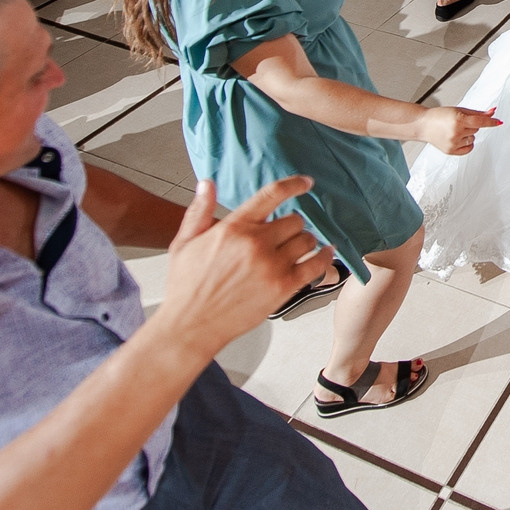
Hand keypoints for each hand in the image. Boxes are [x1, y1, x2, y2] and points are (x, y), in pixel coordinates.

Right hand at [152, 177, 335, 358]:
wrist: (190, 326)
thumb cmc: (186, 286)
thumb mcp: (184, 243)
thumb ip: (199, 210)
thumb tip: (207, 183)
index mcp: (234, 227)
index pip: (272, 195)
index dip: (294, 185)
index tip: (306, 183)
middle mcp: (256, 243)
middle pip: (294, 220)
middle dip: (292, 225)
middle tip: (285, 234)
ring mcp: (272, 266)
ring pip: (307, 240)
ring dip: (305, 241)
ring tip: (297, 247)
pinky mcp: (283, 287)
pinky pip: (316, 265)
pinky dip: (324, 257)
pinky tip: (325, 253)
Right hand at [413, 105, 501, 154]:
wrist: (423, 124)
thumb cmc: (439, 116)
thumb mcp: (458, 110)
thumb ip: (477, 113)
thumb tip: (492, 112)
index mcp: (458, 120)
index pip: (480, 121)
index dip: (491, 121)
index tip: (499, 122)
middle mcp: (456, 132)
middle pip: (477, 129)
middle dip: (471, 125)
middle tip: (458, 122)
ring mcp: (454, 143)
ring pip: (473, 138)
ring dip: (468, 134)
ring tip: (454, 130)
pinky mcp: (451, 151)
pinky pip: (468, 148)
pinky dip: (467, 144)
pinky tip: (458, 138)